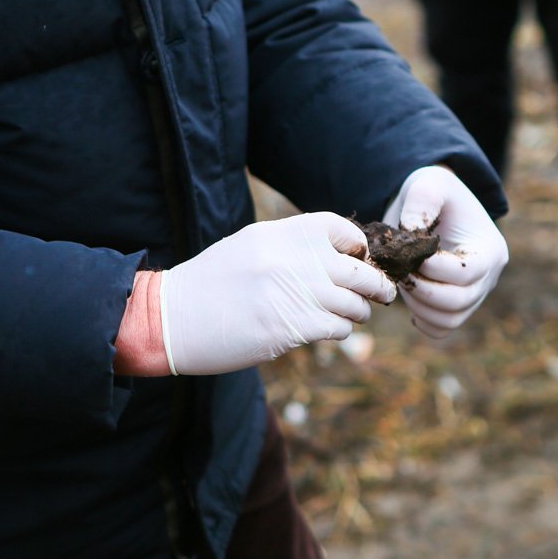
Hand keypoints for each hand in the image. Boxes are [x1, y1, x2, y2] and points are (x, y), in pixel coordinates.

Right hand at [156, 212, 395, 375]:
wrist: (174, 317)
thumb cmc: (212, 283)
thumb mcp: (250, 246)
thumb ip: (291, 246)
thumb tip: (338, 256)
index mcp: (282, 234)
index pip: (340, 228)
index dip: (358, 245)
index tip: (360, 258)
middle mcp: (294, 259)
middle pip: (358, 270)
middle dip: (376, 283)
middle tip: (383, 292)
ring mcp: (295, 293)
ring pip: (354, 303)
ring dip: (359, 311)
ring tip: (355, 315)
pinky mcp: (292, 328)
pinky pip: (337, 328)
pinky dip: (341, 330)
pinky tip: (332, 330)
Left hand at [383, 166, 507, 337]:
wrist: (436, 206)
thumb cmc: (435, 193)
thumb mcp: (429, 183)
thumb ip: (422, 200)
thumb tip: (411, 231)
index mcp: (490, 250)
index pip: (466, 273)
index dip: (434, 269)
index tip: (411, 255)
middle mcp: (488, 278)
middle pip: (459, 301)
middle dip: (423, 289)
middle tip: (400, 271)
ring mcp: (474, 295)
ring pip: (449, 319)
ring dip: (419, 305)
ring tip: (402, 280)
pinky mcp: (457, 307)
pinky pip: (441, 328)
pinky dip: (422, 320)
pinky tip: (409, 296)